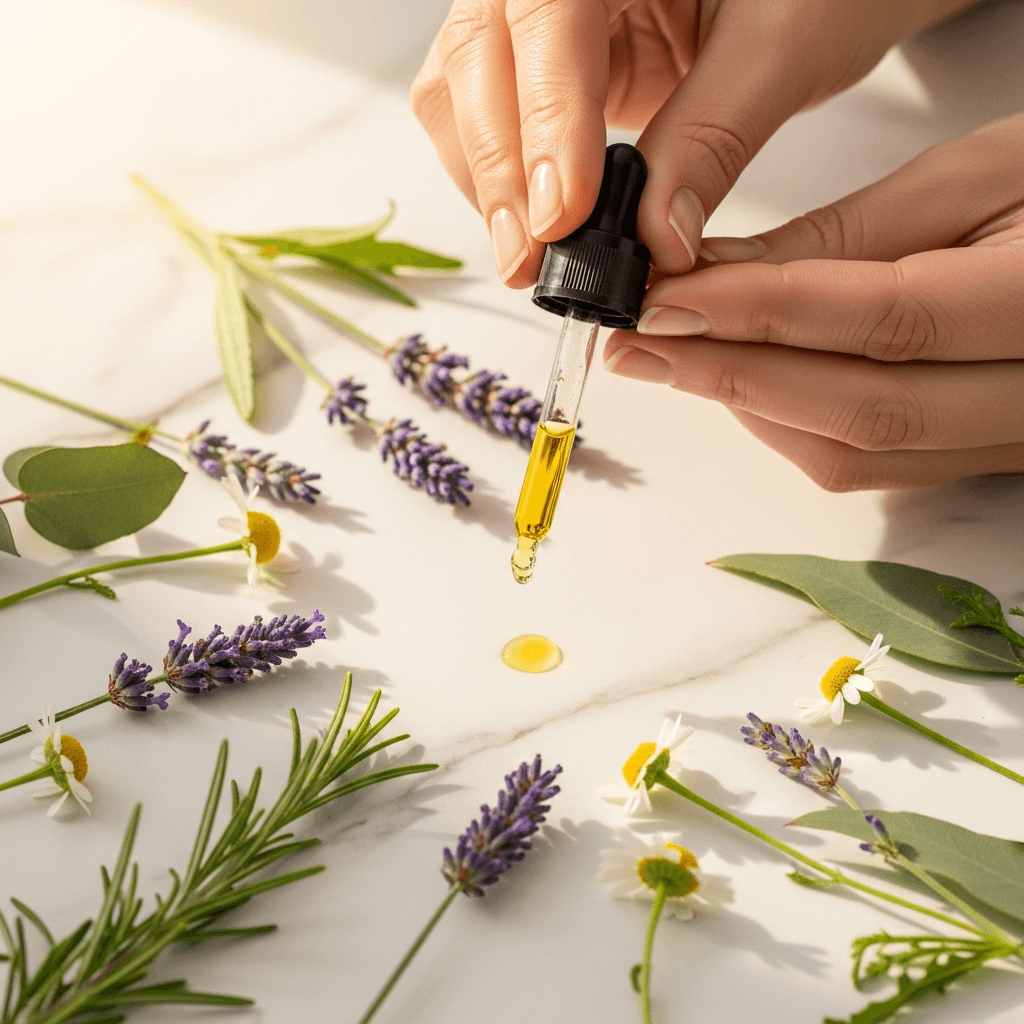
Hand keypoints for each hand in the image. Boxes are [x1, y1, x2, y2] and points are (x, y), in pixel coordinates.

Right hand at [411, 0, 971, 285]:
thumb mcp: (788, 45)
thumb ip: (713, 136)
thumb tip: (655, 239)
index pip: (546, 13)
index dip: (545, 115)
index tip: (563, 211)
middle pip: (479, 53)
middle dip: (500, 166)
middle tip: (534, 258)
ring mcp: (548, 25)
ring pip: (465, 94)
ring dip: (491, 185)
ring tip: (531, 261)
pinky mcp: (553, 73)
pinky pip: (497, 127)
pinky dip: (507, 187)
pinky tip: (539, 234)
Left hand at [602, 112, 1023, 490]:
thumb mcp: (972, 175)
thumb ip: (847, 235)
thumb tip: (718, 274)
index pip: (885, 319)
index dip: (761, 314)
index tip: (664, 300)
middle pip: (863, 411)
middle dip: (730, 376)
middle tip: (635, 342)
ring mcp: (1010, 438)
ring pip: (858, 454)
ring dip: (750, 407)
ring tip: (670, 355)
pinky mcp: (978, 455)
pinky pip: (871, 466)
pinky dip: (790, 425)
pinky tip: (739, 379)